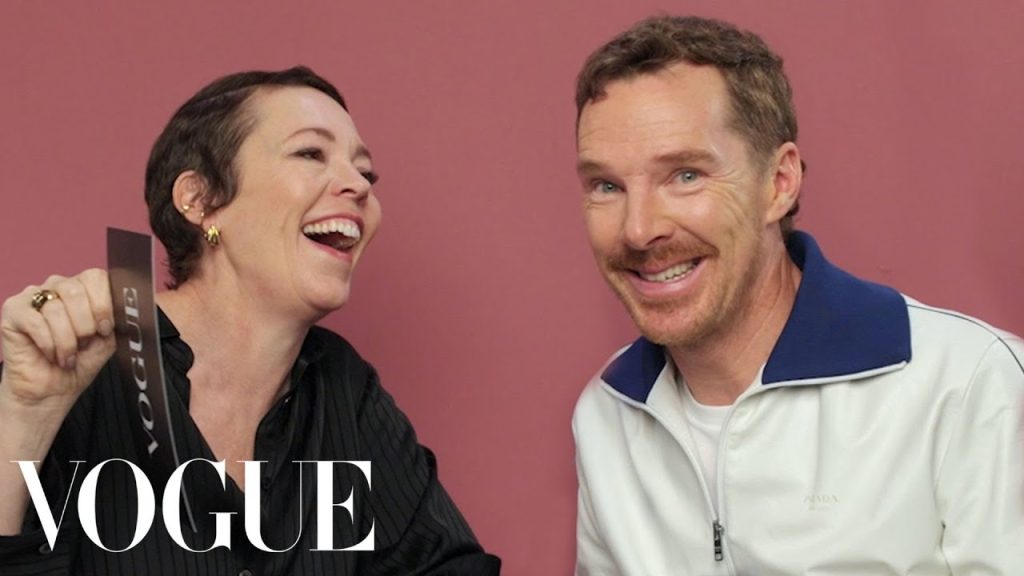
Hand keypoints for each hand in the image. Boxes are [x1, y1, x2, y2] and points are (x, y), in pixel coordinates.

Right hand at [0, 269, 114, 411]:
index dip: (103, 304)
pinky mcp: (13, 312)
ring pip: (56, 308)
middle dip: (85, 325)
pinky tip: (51, 355)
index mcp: (83, 288)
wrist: (52, 390)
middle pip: (75, 290)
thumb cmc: (79, 363)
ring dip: (67, 340)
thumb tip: (127, 305)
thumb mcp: (107, 339)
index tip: (105, 329)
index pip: (95, 277)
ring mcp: (32, 296)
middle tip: (83, 344)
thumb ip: (116, 318)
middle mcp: (56, 286)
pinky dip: (49, 344)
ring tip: (67, 354)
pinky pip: (36, 322)